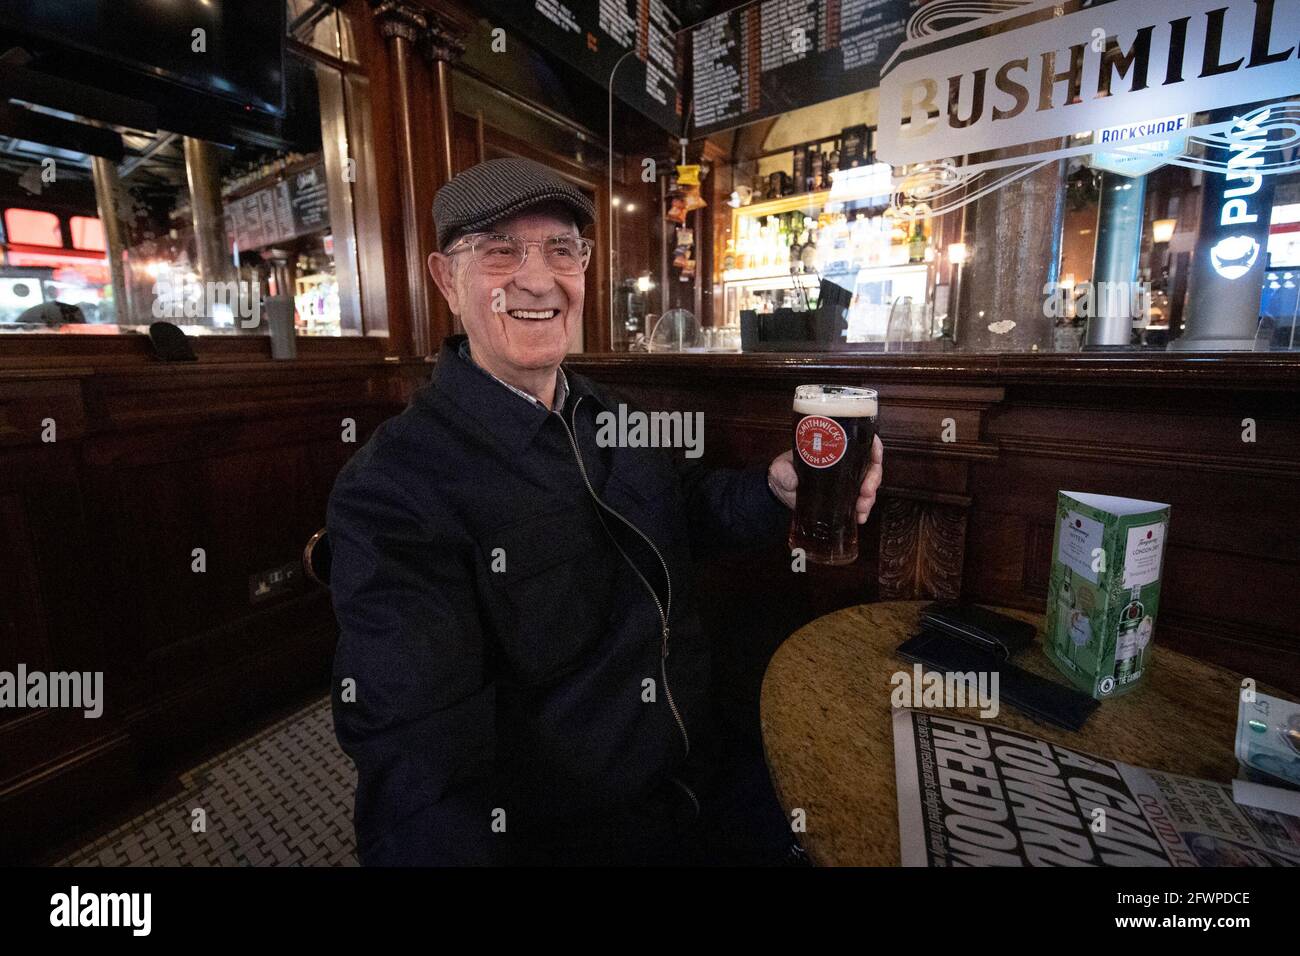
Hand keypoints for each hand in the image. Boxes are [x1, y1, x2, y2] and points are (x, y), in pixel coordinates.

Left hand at [768, 434, 884, 524]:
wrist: (781, 492)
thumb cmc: (784, 472)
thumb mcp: (780, 468)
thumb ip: (783, 472)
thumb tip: (792, 481)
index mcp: (834, 448)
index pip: (860, 442)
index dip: (873, 447)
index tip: (875, 456)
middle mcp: (844, 464)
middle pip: (870, 466)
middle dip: (873, 479)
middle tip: (866, 491)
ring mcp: (846, 481)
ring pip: (868, 486)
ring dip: (869, 498)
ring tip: (861, 508)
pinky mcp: (844, 498)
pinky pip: (860, 503)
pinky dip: (863, 511)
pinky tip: (859, 518)